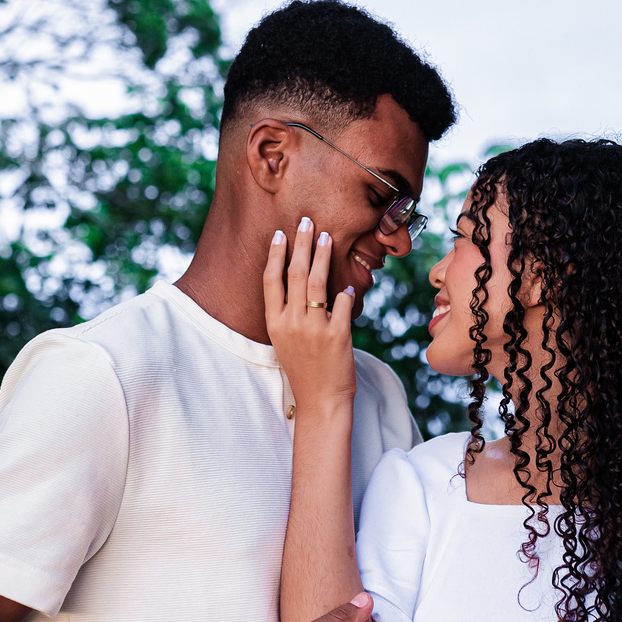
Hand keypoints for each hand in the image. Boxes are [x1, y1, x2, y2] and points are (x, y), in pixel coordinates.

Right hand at [264, 218, 356, 413]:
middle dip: (302, 244)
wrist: (321, 400)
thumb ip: (289, 314)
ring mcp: (314, 328)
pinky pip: (342, 303)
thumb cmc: (304, 369)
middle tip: (308, 222)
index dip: (275, 255)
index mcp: (274, 323)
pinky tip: (350, 285)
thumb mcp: (285, 341)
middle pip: (295, 273)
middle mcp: (291, 322)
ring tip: (327, 237)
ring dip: (323, 255)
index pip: (271, 281)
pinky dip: (345, 291)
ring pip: (318, 282)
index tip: (280, 234)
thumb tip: (300, 281)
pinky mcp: (337, 335)